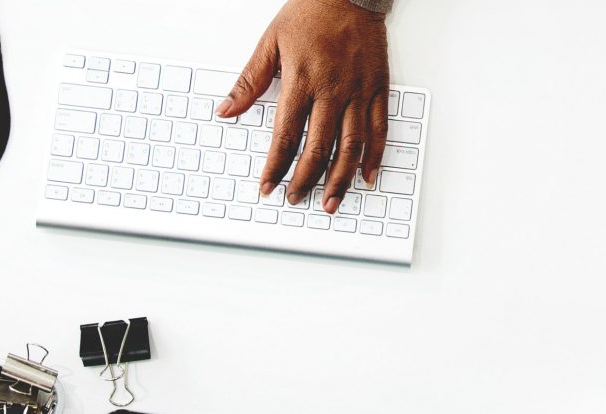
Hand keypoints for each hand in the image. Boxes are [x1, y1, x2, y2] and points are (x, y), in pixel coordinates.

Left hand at [220, 0, 390, 212]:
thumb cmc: (311, 11)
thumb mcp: (271, 42)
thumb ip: (249, 81)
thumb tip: (226, 110)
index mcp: (302, 80)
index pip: (286, 136)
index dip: (276, 166)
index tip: (268, 186)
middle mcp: (332, 90)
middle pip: (318, 148)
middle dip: (305, 180)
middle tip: (295, 198)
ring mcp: (358, 91)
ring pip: (351, 146)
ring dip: (339, 179)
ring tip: (329, 201)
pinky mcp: (377, 88)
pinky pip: (379, 129)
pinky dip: (374, 156)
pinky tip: (365, 176)